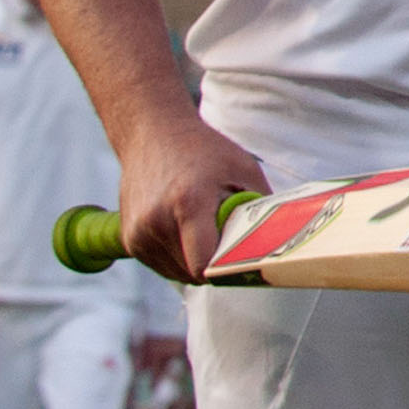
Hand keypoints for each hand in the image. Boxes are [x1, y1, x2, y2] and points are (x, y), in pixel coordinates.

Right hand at [114, 111, 267, 284]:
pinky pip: (163, 266)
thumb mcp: (244, 170)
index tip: (244, 262)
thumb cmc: (204, 151)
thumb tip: (280, 241)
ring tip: (207, 231)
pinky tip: (189, 232)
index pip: (204, 264)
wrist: (153, 134)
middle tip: (231, 242)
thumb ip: (260, 208)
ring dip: (197, 263)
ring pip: (178, 273)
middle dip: (217, 265)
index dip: (227, 270)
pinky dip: (180, 258)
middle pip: (194, 272)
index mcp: (188, 203)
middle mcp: (156, 221)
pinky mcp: (128, 240)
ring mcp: (138, 232)